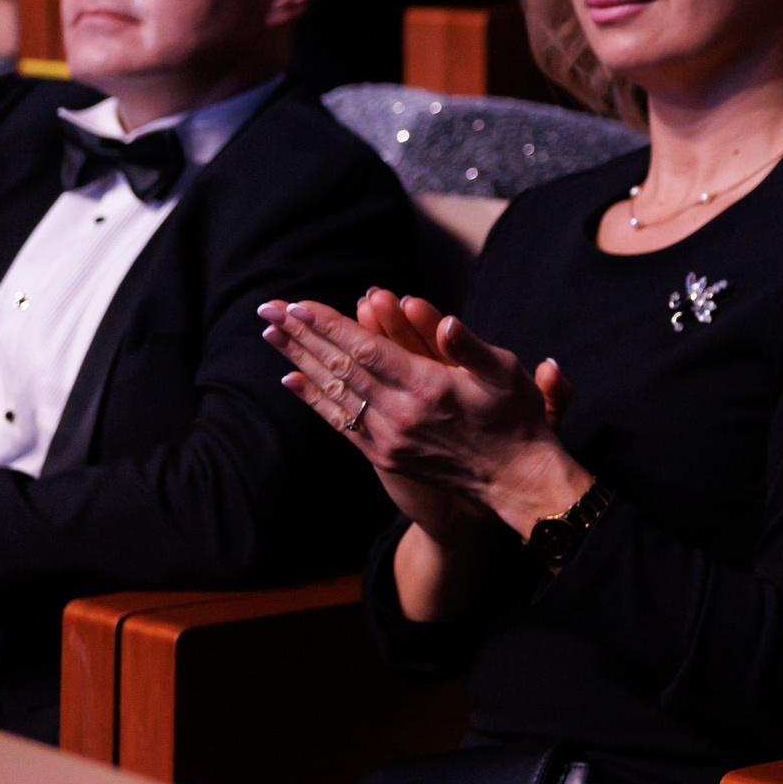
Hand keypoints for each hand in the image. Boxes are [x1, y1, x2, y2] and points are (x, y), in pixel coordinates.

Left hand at [260, 299, 587, 538]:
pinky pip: (339, 422)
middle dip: (301, 336)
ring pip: (334, 392)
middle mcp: (400, 414)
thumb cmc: (514, 417)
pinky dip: (314, 398)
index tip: (297, 305)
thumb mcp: (505, 372)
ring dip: (300, 361)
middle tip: (268, 310)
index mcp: (427, 387)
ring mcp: (388, 438)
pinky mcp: (384, 455)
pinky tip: (294, 379)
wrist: (513, 479)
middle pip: (339, 368)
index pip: (365, 349)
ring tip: (272, 336)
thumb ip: (469, 346)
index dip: (328, 325)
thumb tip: (444, 321)